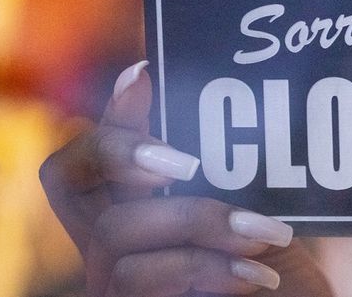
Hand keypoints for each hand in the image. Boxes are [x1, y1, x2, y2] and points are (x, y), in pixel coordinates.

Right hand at [40, 61, 332, 296]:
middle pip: (69, 181)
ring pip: (113, 232)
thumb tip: (188, 82)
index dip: (103, 115)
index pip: (80, 163)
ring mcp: (112, 288)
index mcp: (136, 220)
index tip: (146, 75)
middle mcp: (108, 253)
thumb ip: (224, 165)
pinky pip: (136, 279)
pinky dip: (205, 269)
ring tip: (269, 237)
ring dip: (198, 223)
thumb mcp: (258, 211)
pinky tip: (260, 276)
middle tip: (192, 162)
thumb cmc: (282, 274)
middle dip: (126, 155)